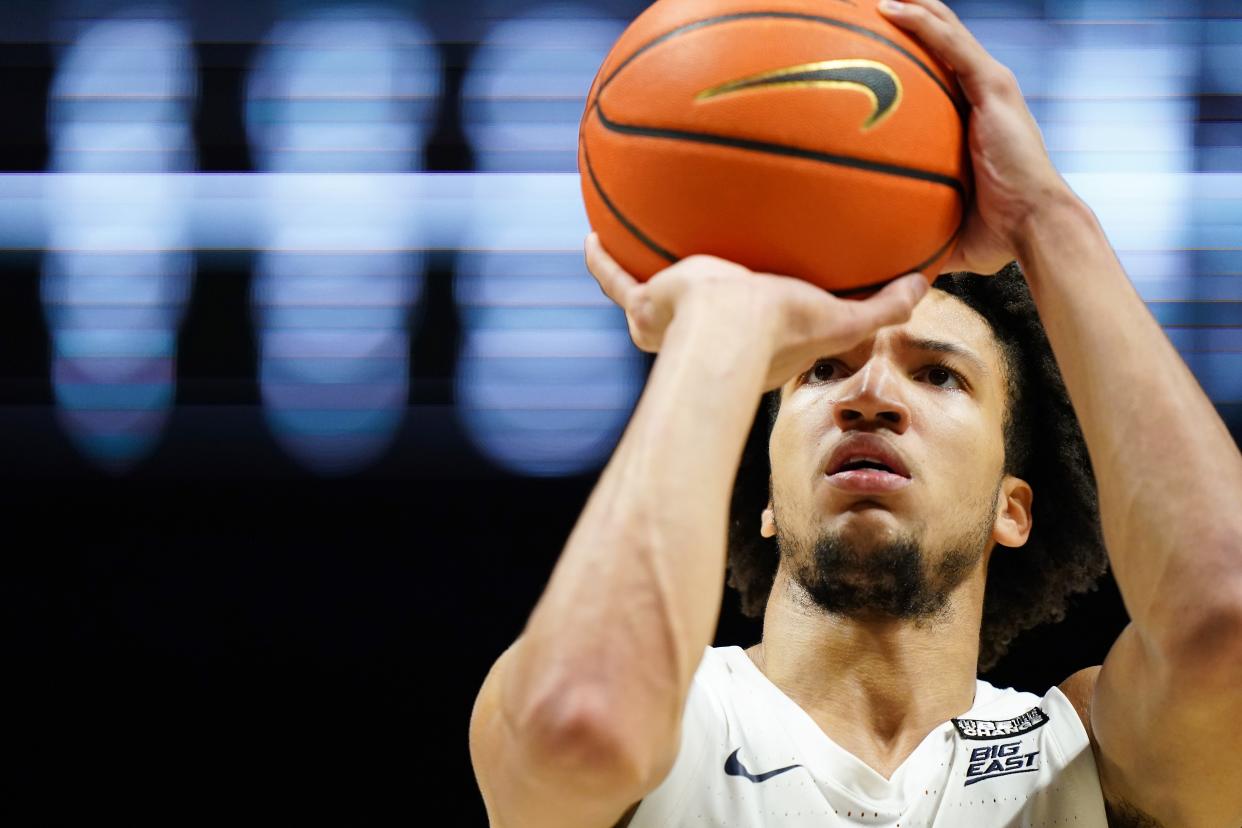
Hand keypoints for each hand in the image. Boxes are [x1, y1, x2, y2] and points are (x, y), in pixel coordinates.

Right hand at [585, 233, 928, 388]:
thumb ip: (883, 306)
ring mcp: (669, 321)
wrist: (728, 335)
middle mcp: (704, 335)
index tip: (757, 301)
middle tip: (700, 271)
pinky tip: (590, 237)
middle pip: (697, 312)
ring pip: (650, 296)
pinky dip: (601, 262)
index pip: (751, 327)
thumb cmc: (781, 334)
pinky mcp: (645, 304)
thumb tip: (926, 282)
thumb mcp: (840, 318)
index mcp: (747, 340)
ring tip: (637, 250)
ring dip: (644, 278)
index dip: (755, 315)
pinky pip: (615, 281)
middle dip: (694, 296)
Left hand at [878, 0, 1077, 274]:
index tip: (861, 44)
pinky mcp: (993, 86)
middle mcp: (980, 92)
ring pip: (942, 27)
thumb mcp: (942, 226)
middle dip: (902, 14)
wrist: (1035, 229)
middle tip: (854, 5)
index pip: (933, 68)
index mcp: (969, 116)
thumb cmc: (995, 235)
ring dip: (909, 3)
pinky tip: (885, 7)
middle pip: (936, 36)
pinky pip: (950, 44)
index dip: (902, 49)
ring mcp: (989, 84)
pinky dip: (920, 22)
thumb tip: (873, 259)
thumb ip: (911, 229)